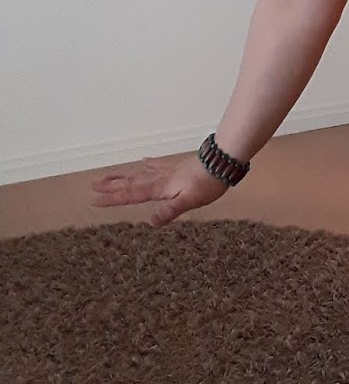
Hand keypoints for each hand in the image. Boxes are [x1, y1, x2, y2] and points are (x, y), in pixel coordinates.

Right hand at [90, 152, 229, 228]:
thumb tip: (151, 222)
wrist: (221, 162)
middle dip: (111, 185)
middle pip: (131, 182)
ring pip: (140, 172)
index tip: (94, 200)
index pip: (131, 194)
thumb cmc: (206, 184)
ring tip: (109, 175)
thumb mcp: (188, 201)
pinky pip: (157, 164)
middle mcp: (159, 178)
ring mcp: (168, 170)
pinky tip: (143, 160)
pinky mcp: (177, 166)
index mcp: (159, 188)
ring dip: (123, 175)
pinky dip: (147, 163)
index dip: (113, 198)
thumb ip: (169, 211)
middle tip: (92, 185)